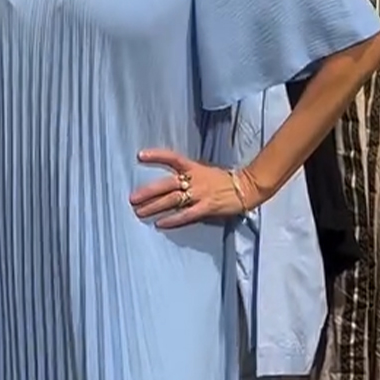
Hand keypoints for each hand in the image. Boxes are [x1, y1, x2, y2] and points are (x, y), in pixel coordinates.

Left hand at [130, 150, 259, 229]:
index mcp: (194, 168)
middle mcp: (195, 179)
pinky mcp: (207, 207)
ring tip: (140, 212)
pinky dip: (172, 220)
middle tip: (132, 199)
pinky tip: (160, 224)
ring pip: (173, 200)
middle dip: (148, 192)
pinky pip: (186, 215)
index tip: (139, 156)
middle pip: (167, 184)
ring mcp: (200, 194)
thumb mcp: (205, 172)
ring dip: (155, 207)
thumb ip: (188, 177)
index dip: (156, 156)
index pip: (172, 158)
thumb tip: (169, 187)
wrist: (247, 187)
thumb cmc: (224, 181)